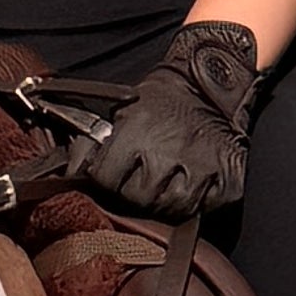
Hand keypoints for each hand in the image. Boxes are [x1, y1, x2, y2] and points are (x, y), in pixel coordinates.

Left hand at [73, 16, 263, 220]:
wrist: (210, 86)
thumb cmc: (159, 103)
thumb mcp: (119, 112)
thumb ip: (90, 142)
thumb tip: (68, 173)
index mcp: (137, 130)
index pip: (105, 179)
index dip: (105, 181)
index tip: (111, 176)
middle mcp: (169, 149)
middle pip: (137, 199)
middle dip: (134, 194)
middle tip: (141, 180)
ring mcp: (202, 166)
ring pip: (170, 209)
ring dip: (164, 202)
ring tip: (165, 183)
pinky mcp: (227, 181)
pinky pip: (203, 209)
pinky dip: (196, 203)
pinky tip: (191, 185)